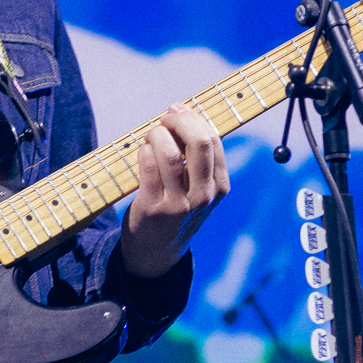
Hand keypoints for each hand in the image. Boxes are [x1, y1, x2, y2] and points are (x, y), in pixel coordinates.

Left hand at [120, 106, 229, 280]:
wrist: (157, 251)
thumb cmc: (176, 208)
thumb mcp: (199, 187)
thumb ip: (196, 155)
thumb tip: (180, 111)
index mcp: (220, 186)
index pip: (213, 140)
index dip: (193, 119)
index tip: (177, 112)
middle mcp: (204, 196)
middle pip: (199, 142)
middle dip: (179, 120)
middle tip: (165, 119)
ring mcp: (179, 204)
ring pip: (170, 153)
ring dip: (157, 134)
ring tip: (151, 136)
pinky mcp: (153, 208)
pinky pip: (148, 166)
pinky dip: (144, 151)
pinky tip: (142, 151)